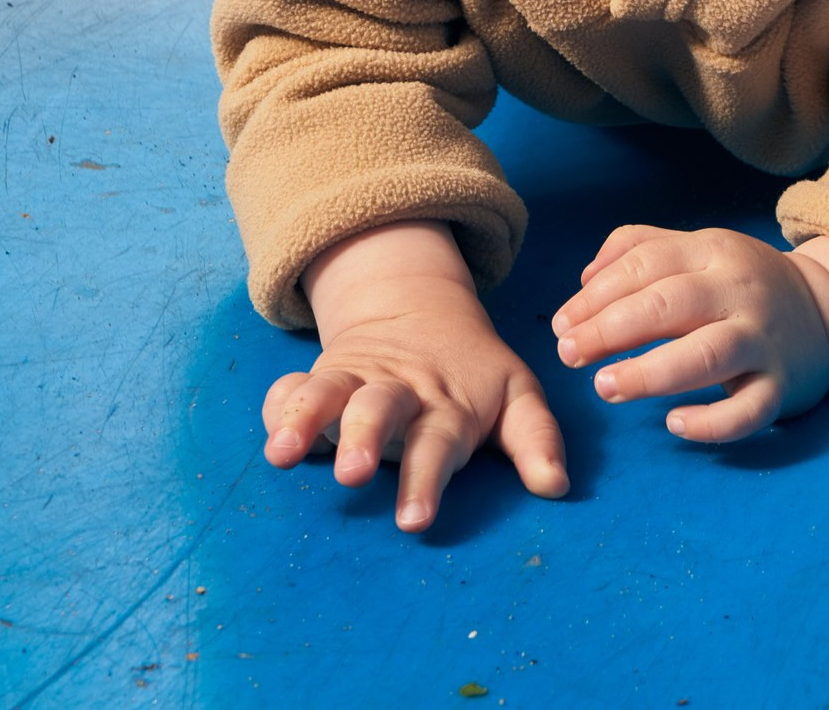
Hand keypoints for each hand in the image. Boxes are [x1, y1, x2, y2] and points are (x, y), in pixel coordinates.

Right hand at [261, 221, 568, 531]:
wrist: (420, 308)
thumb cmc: (473, 374)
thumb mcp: (516, 395)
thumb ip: (536, 438)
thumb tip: (556, 485)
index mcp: (446, 405)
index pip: (437, 443)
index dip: (425, 481)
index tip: (413, 521)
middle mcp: (397, 392)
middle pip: (378, 410)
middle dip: (363, 439)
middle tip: (352, 474)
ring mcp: (355, 382)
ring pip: (328, 394)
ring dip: (304, 419)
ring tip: (282, 453)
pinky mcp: (322, 378)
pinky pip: (291, 388)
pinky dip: (278, 405)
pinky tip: (272, 433)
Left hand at [549, 225, 828, 442]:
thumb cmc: (742, 285)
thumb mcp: (699, 249)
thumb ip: (639, 247)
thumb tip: (585, 277)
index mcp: (714, 251)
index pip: (646, 265)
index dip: (597, 295)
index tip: (562, 324)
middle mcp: (740, 291)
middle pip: (670, 304)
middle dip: (611, 329)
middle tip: (568, 354)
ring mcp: (765, 340)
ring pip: (707, 355)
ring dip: (650, 372)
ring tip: (605, 387)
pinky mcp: (783, 387)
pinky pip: (748, 410)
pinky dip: (711, 421)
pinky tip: (674, 424)